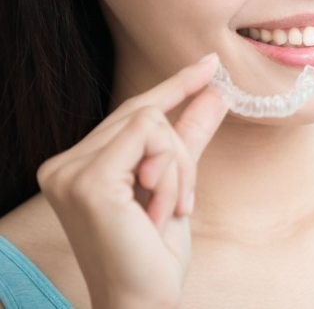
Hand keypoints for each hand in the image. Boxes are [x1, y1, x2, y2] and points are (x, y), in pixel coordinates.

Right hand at [37, 54, 226, 308]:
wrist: (144, 303)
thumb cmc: (153, 250)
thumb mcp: (176, 181)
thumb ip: (190, 134)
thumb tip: (215, 91)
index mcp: (77, 163)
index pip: (132, 111)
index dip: (174, 84)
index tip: (208, 63)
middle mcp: (63, 163)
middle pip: (146, 113)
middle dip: (179, 152)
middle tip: (183, 200)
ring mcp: (69, 171)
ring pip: (152, 122)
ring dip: (177, 168)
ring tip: (166, 211)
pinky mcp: (89, 180)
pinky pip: (150, 137)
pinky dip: (172, 174)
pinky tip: (159, 212)